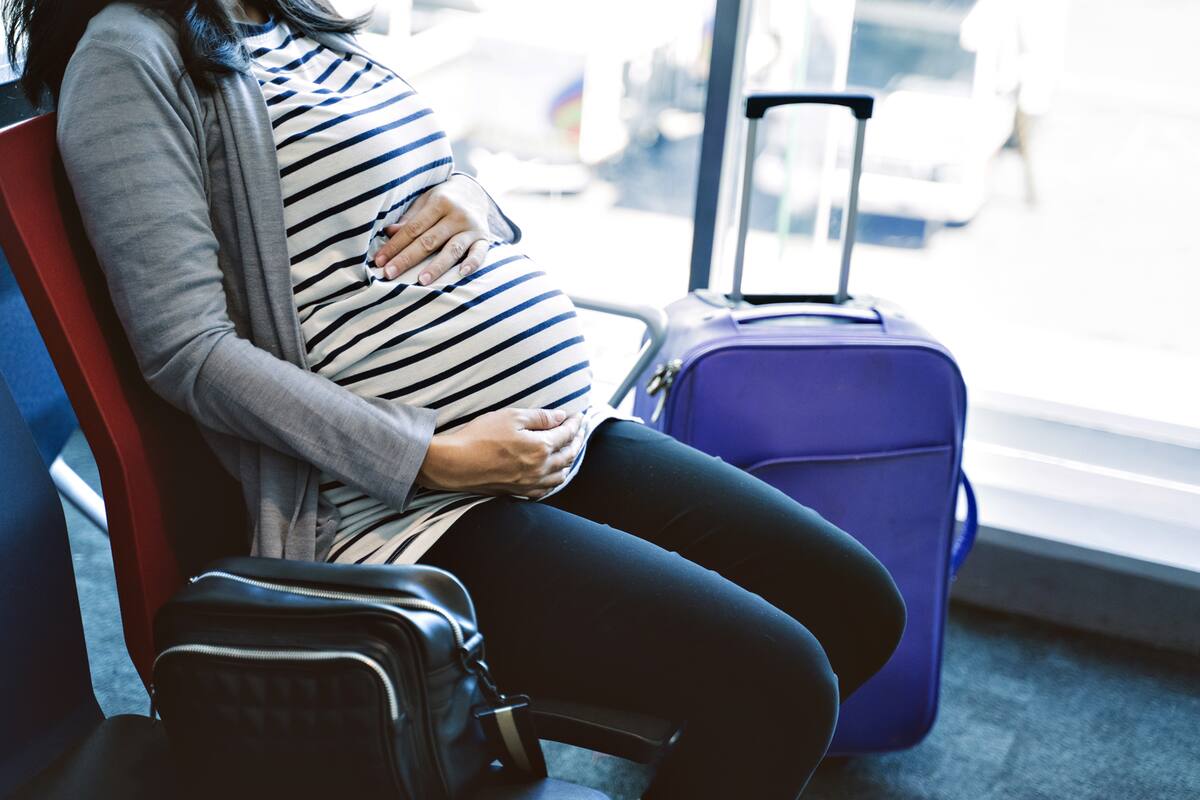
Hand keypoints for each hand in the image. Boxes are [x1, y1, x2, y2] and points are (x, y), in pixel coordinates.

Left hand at [373, 175, 495, 284]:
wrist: (475, 191)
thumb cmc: (443, 199)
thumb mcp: (425, 201)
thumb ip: (409, 218)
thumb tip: (388, 233)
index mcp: (439, 202)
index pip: (412, 229)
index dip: (395, 246)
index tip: (380, 261)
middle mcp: (456, 214)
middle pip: (428, 241)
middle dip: (407, 259)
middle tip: (390, 274)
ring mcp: (472, 228)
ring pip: (452, 249)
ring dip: (437, 266)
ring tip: (422, 281)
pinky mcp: (485, 238)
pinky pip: (480, 253)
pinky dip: (472, 263)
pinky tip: (461, 274)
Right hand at [417, 408, 584, 498]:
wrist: (455, 464)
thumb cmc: (480, 436)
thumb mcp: (511, 417)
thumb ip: (540, 417)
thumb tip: (560, 417)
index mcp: (541, 447)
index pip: (566, 434)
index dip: (575, 423)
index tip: (578, 415)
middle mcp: (540, 468)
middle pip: (568, 454)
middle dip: (577, 440)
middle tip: (579, 430)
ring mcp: (530, 483)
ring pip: (561, 474)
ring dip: (569, 460)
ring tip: (570, 449)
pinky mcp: (519, 492)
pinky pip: (546, 489)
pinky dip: (555, 479)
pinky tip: (554, 473)